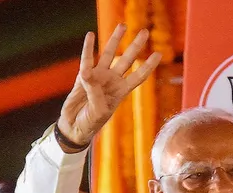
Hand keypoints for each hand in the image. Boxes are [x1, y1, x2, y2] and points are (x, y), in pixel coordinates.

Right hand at [58, 24, 161, 148]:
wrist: (74, 126)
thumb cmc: (91, 123)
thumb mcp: (98, 111)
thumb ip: (95, 93)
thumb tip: (88, 73)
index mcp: (121, 92)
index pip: (138, 76)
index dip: (148, 66)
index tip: (158, 54)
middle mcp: (112, 81)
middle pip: (126, 60)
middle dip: (135, 46)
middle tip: (144, 32)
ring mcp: (98, 76)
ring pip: (108, 55)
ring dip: (115, 40)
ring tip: (122, 26)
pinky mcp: (82, 76)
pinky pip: (86, 59)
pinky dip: (88, 48)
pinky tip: (91, 35)